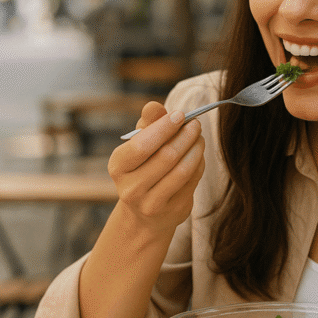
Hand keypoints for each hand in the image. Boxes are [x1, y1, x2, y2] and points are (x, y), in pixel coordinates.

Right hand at [107, 101, 205, 234]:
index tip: (180, 114)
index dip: (164, 128)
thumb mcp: (140, 144)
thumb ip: (148, 124)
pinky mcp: (173, 211)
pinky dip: (199, 164)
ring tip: (199, 138)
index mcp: (118, 167)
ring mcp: (152, 204)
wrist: (145, 212)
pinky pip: (192, 181)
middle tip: (195, 124)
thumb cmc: (143, 168)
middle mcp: (131, 189)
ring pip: (182, 171)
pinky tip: (198, 154)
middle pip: (166, 156)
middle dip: (185, 136)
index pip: (142, 145)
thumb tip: (153, 105)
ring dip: (196, 149)